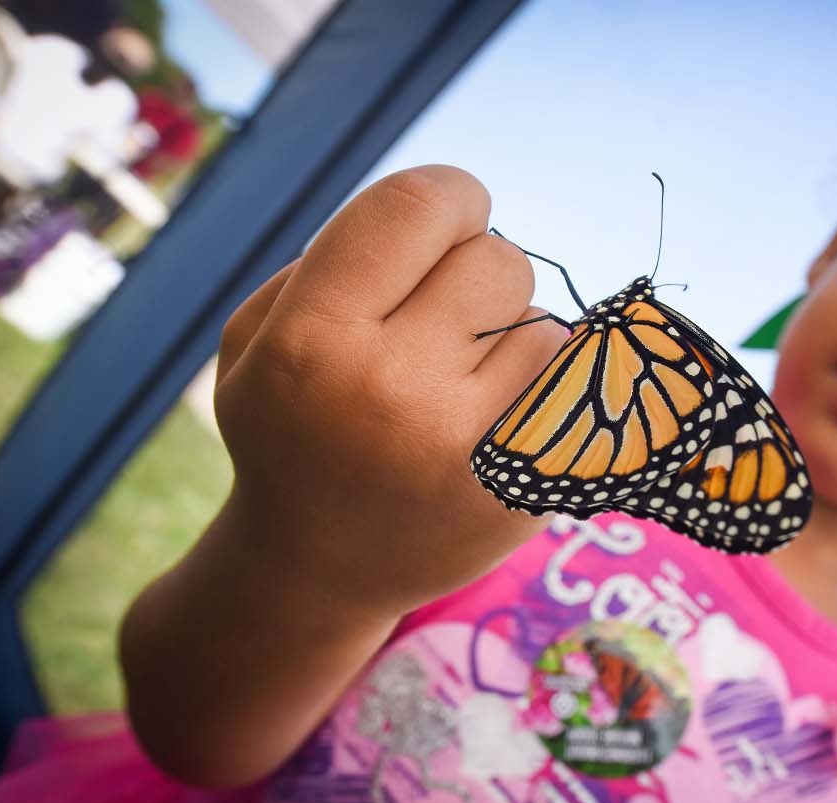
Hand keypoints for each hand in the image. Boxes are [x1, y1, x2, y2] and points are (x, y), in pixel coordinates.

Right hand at [212, 165, 565, 618]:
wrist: (317, 570)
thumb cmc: (292, 428)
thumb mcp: (259, 334)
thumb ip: (338, 256)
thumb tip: (451, 215)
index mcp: (312, 339)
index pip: (418, 204)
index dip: (452, 197)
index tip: (450, 221)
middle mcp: (392, 390)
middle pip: (499, 259)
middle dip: (478, 274)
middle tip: (443, 322)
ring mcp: (471, 448)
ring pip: (544, 324)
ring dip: (514, 338)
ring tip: (461, 385)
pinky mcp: (528, 489)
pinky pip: (577, 386)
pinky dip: (549, 388)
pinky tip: (500, 419)